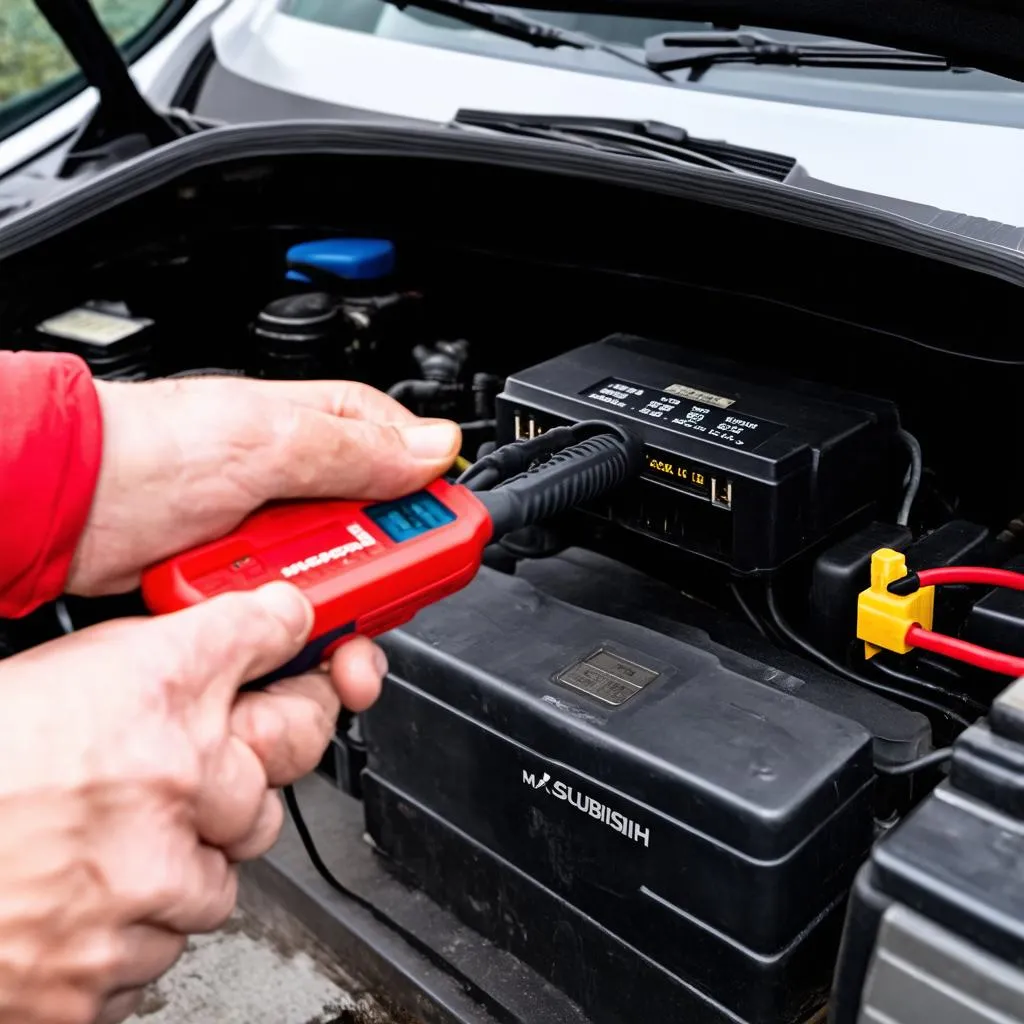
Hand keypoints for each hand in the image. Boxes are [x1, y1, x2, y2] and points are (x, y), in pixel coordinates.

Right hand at [0, 581, 362, 1023]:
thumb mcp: (42, 677)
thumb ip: (132, 669)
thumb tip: (195, 659)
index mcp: (143, 682)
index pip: (267, 626)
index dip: (293, 630)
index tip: (302, 634)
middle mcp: (167, 771)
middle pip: (286, 752)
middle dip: (248, 768)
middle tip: (190, 778)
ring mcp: (146, 876)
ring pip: (227, 872)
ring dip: (182, 865)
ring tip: (98, 855)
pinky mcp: (107, 971)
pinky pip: (166, 951)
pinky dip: (131, 936)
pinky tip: (69, 911)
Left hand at [66, 376, 457, 710]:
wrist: (63, 508)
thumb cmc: (147, 450)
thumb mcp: (267, 442)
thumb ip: (356, 450)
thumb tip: (434, 447)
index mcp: (318, 433)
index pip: (402, 459)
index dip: (433, 498)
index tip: (453, 534)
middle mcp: (302, 483)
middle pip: (379, 535)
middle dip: (384, 574)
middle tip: (382, 597)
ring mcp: (273, 536)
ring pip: (338, 582)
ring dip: (336, 608)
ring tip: (321, 616)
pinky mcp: (244, 581)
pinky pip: (291, 612)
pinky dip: (291, 626)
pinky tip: (284, 626)